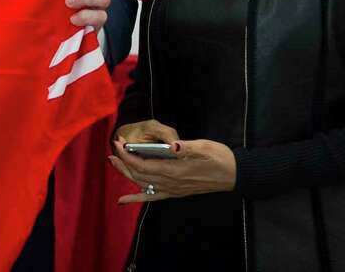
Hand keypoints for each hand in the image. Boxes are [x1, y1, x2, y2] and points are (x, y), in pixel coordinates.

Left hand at [110, 123, 235, 203]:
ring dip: (126, 175)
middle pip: (139, 175)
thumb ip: (185, 147)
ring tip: (114, 163)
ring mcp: (173, 189)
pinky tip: (122, 201)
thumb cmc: (218, 157)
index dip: (128, 155)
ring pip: (143, 185)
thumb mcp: (203, 147)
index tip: (119, 143)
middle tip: (111, 152)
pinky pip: (152, 197)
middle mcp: (171, 183)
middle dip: (123, 163)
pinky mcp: (175, 192)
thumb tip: (173, 146)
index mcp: (175, 170)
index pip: (143, 165)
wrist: (233, 174)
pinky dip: (136, 198)